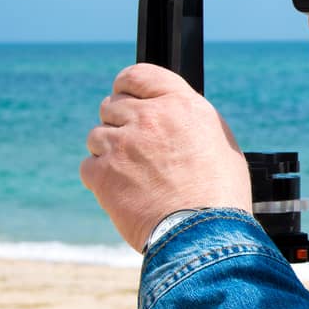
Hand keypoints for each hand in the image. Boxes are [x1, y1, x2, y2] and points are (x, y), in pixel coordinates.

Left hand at [80, 63, 252, 250]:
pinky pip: (89, 165)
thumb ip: (188, 120)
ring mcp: (121, 145)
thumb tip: (171, 116)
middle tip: (136, 149)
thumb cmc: (220, 194)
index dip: (127, 86)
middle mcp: (149, 117)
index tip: (125, 96)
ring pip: (97, 136)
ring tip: (133, 176)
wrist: (203, 233)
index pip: (138, 75)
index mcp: (180, 105)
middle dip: (120, 123)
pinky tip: (123, 191)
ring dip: (110, 151)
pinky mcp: (103, 174)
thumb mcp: (219, 142)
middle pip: (112, 106)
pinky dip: (101, 177)